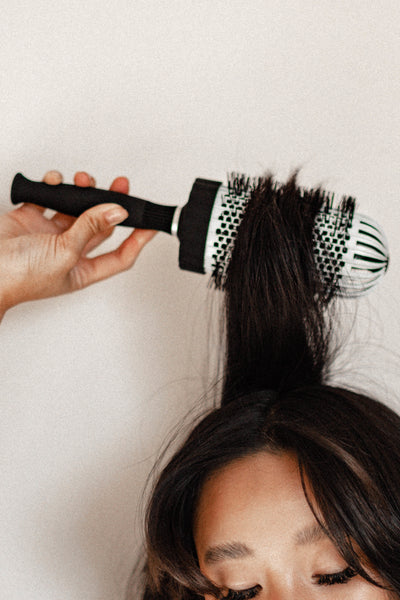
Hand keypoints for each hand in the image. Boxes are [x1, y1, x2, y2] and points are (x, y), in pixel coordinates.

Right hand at [0, 170, 155, 318]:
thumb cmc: (18, 277)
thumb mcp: (65, 253)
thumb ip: (91, 228)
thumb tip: (116, 210)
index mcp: (82, 270)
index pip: (120, 256)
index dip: (138, 241)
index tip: (151, 225)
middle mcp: (68, 252)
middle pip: (100, 226)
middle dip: (111, 204)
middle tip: (121, 185)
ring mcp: (50, 235)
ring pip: (76, 208)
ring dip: (82, 191)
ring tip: (82, 180)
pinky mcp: (31, 219)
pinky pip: (49, 198)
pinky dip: (54, 186)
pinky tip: (54, 181)